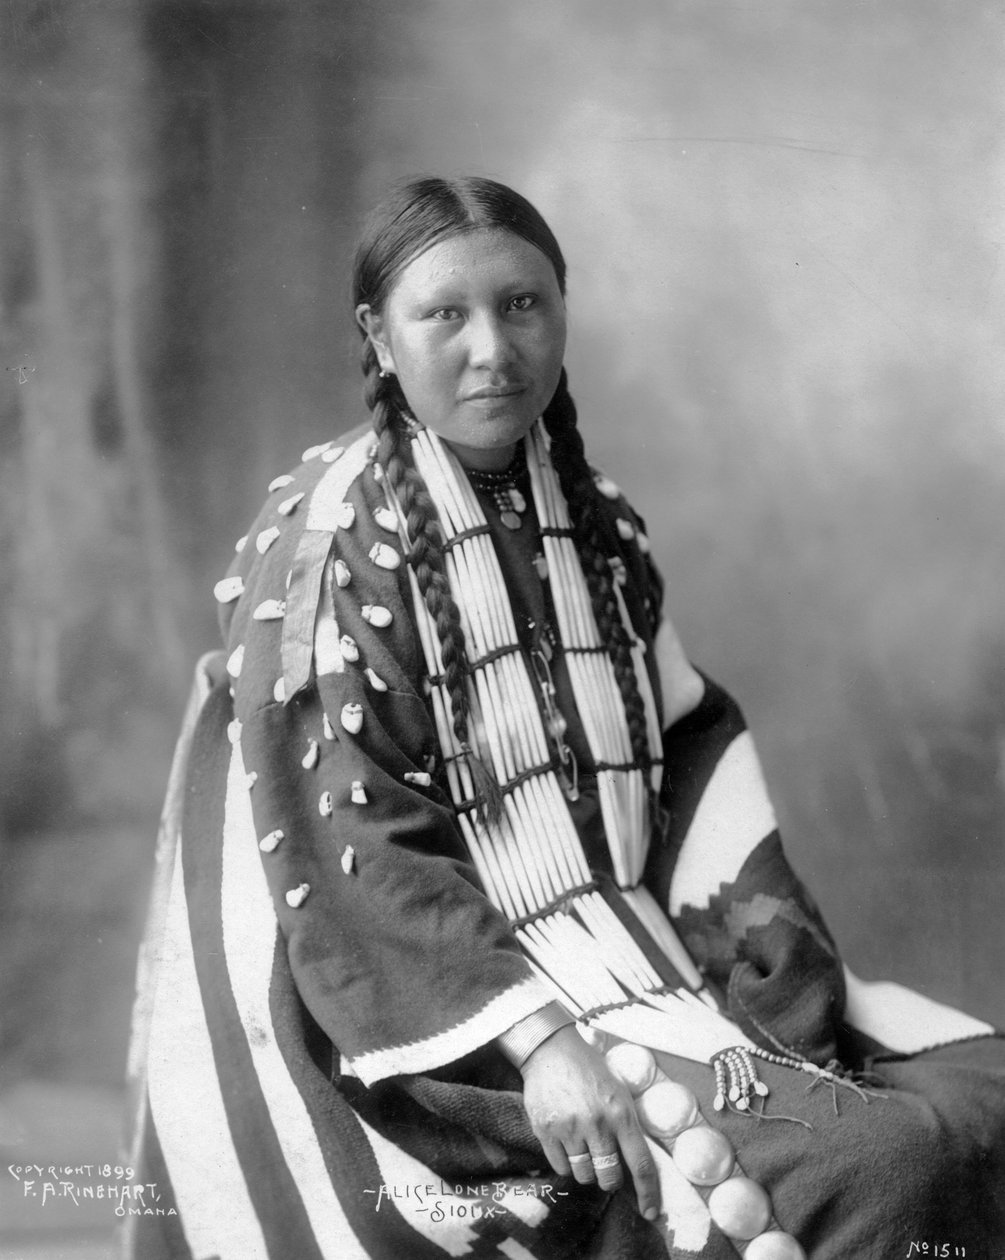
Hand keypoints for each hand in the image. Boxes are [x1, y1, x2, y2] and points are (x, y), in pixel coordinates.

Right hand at [519, 1025, 660, 1221]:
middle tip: (605, 1165)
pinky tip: (567, 1142)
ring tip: (583, 1147)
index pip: (641, 1165)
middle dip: (610, 1179)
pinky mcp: (546, 1131)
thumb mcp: (619, 1092)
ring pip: (583, 1175)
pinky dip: (566, 1162)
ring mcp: (570, 1129)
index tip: (651, 1212)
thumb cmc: (590, 1070)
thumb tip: (637, 1164)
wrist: (551, 1050)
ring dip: (586, 1170)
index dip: (648, 1193)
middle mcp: (597, 1125)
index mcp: (621, 1114)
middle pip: (609, 1178)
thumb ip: (627, 1125)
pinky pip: (561, 1167)